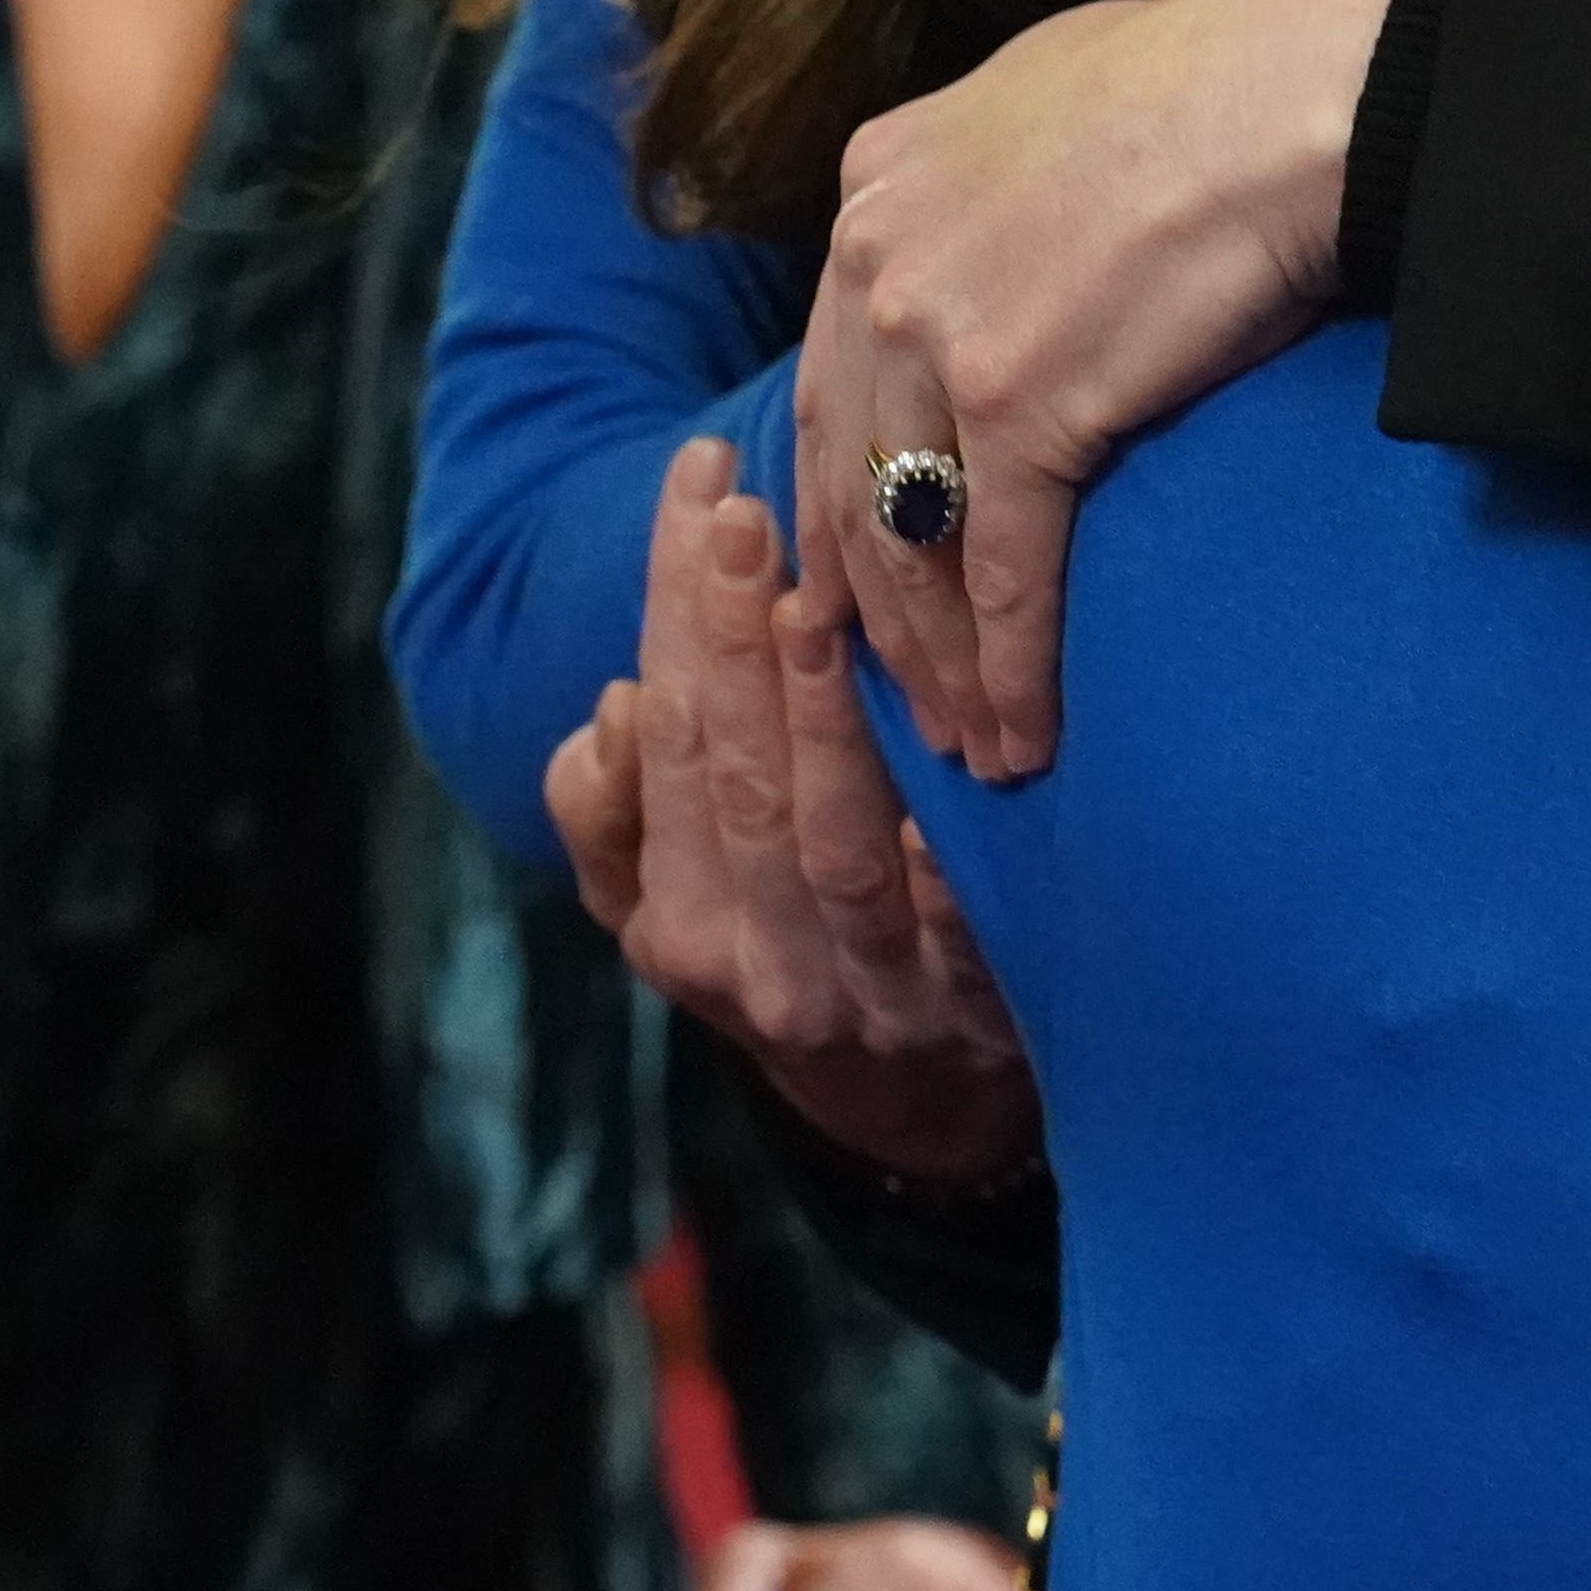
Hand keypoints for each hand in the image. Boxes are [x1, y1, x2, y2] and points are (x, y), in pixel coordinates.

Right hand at [542, 434, 1032, 1187]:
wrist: (914, 1106)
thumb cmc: (778, 945)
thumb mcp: (662, 905)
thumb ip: (611, 820)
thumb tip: (615, 715)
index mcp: (676, 927)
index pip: (666, 738)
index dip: (674, 608)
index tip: (699, 484)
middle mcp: (761, 968)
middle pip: (735, 782)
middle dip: (729, 638)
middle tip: (744, 508)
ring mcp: (871, 998)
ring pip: (830, 845)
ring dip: (819, 722)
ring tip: (816, 601)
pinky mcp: (979, 1018)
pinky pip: (959, 942)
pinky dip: (941, 874)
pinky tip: (938, 775)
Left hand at [797, 0, 1411, 780]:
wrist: (1300, 89)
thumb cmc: (1221, 77)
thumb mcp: (1052, 90)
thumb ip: (992, 170)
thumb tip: (1008, 217)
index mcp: (877, 185)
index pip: (830, 377)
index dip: (838, 498)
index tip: (855, 589)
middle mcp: (875, 257)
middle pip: (849, 475)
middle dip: (876, 609)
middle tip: (907, 702)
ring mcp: (933, 332)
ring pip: (907, 541)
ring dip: (940, 663)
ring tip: (972, 747)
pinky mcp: (1018, 402)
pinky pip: (999, 569)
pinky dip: (1011, 666)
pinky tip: (1028, 733)